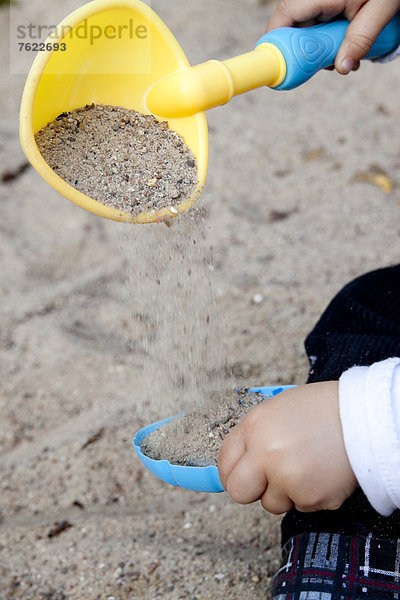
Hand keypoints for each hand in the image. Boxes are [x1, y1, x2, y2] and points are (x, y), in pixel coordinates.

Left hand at [218, 382, 357, 513]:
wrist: (363, 417)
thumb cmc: (321, 409)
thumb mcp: (277, 410)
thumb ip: (254, 436)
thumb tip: (237, 463)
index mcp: (254, 427)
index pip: (225, 462)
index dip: (231, 471)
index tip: (239, 475)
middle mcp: (266, 454)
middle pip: (239, 492)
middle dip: (251, 489)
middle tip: (268, 480)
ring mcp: (288, 478)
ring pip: (272, 503)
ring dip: (285, 492)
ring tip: (306, 465)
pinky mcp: (311, 497)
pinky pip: (300, 506)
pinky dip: (310, 494)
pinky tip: (322, 471)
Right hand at [266, 0, 399, 73]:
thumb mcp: (380, 8)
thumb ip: (361, 38)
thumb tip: (342, 68)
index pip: (283, 17)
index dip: (277, 44)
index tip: (284, 67)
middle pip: (292, 27)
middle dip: (307, 51)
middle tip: (330, 64)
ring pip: (305, 28)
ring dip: (321, 47)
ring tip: (347, 52)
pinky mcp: (325, 2)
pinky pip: (317, 22)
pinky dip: (328, 37)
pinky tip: (346, 42)